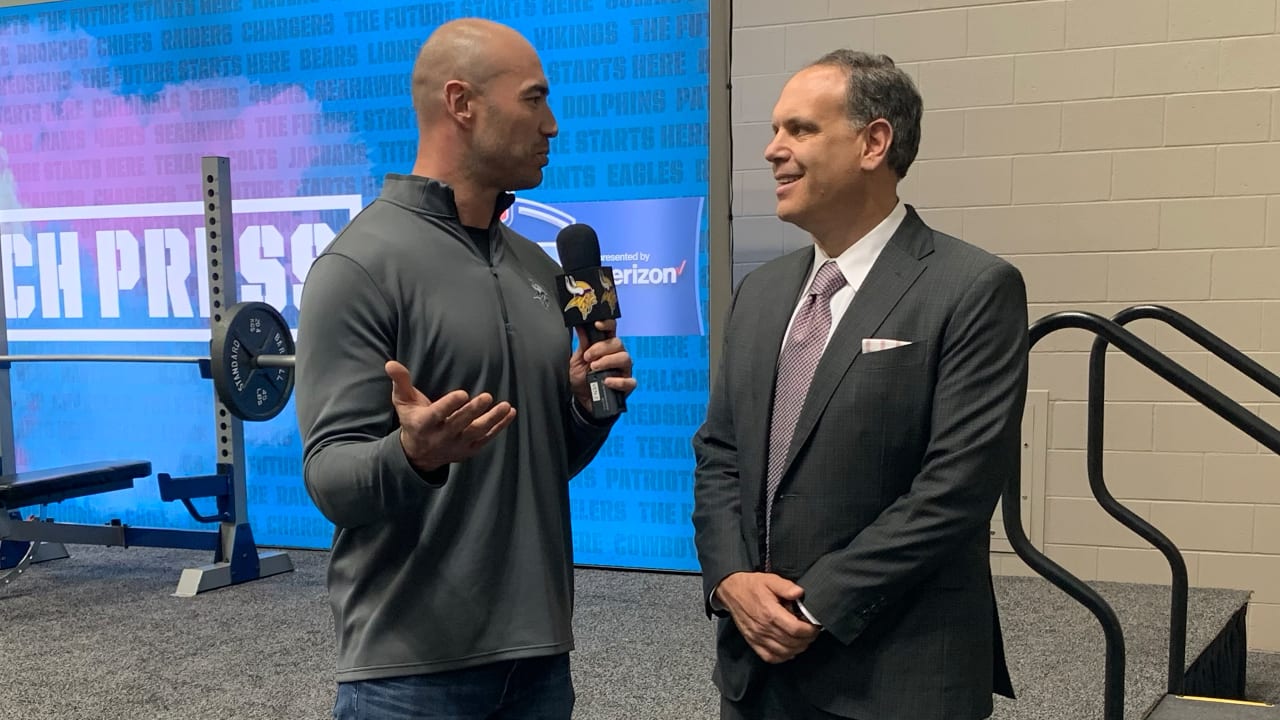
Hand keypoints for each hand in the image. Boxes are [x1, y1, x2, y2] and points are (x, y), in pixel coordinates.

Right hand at [385, 360, 516, 472]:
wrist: (418, 454)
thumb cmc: (412, 419)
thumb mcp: (403, 402)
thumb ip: (401, 382)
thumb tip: (391, 363)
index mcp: (423, 424)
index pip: (438, 414)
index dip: (450, 405)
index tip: (462, 393)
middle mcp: (440, 437)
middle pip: (460, 424)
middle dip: (474, 411)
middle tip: (488, 397)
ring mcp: (456, 445)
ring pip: (476, 433)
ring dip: (492, 420)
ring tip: (506, 406)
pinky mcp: (468, 450)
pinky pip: (486, 439)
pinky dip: (499, 427)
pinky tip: (510, 413)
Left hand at [569, 319, 636, 410]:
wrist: (580, 400)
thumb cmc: (580, 378)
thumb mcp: (577, 360)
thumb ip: (582, 344)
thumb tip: (580, 325)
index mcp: (606, 346)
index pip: (612, 330)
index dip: (608, 324)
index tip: (597, 325)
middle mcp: (617, 356)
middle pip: (618, 343)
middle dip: (601, 348)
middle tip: (588, 357)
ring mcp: (624, 371)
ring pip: (625, 358)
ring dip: (608, 361)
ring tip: (594, 368)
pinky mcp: (626, 386)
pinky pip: (630, 381)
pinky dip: (618, 381)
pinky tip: (606, 381)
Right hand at [715, 572, 820, 663]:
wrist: (731, 591)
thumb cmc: (751, 586)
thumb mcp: (770, 579)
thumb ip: (786, 586)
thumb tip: (800, 593)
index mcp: (770, 613)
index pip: (796, 630)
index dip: (810, 631)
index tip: (815, 626)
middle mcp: (764, 628)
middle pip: (792, 643)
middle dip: (807, 640)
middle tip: (812, 632)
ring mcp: (758, 637)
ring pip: (784, 653)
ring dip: (797, 649)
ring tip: (803, 640)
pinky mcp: (753, 642)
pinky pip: (770, 657)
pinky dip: (783, 657)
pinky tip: (789, 649)